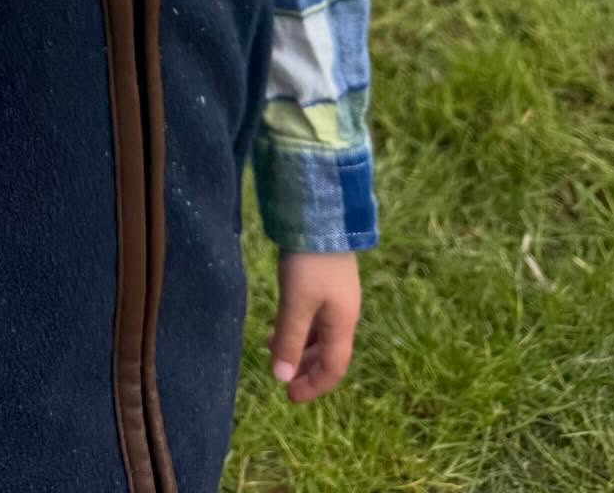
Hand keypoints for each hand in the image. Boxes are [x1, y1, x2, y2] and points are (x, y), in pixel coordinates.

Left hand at [266, 251, 360, 403]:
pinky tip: (278, 322)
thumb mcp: (296, 303)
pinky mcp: (325, 280)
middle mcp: (343, 313)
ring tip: (271, 348)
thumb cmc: (310, 263)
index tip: (290, 396)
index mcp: (342, 324)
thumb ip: (289, 339)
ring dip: (298, 345)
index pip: (334, 367)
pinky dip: (297, 326)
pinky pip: (313, 315)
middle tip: (281, 379)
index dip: (314, 385)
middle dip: (305, 368)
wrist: (322, 216)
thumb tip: (282, 378)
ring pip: (318, 333)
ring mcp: (335, 296)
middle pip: (327, 352)